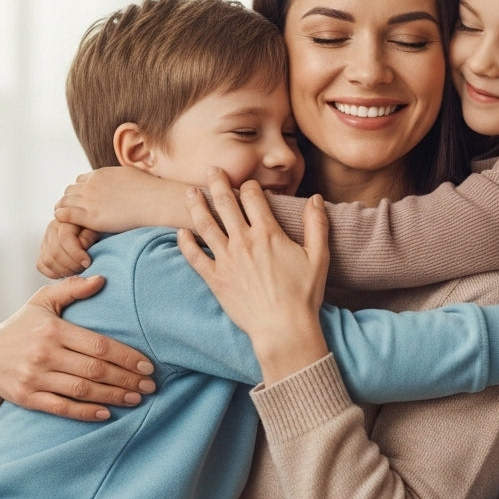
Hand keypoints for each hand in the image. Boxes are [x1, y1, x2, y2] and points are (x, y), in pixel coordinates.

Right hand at [0, 275, 156, 420]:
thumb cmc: (21, 326)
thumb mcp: (42, 301)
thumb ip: (71, 289)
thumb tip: (101, 279)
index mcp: (53, 329)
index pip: (98, 345)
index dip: (126, 356)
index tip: (148, 365)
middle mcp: (44, 353)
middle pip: (95, 369)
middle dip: (126, 378)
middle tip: (150, 385)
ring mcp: (35, 377)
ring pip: (82, 390)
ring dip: (113, 396)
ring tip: (136, 397)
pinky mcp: (28, 398)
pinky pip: (62, 408)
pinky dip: (85, 412)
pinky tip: (106, 413)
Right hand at [37, 217, 98, 277]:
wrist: (89, 230)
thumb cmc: (94, 228)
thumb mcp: (96, 228)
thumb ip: (89, 234)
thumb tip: (81, 244)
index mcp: (65, 220)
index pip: (65, 239)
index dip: (76, 254)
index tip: (87, 262)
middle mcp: (52, 229)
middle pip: (55, 253)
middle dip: (71, 265)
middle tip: (84, 268)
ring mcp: (45, 240)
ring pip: (47, 261)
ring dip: (64, 270)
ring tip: (78, 270)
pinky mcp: (43, 251)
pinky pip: (42, 266)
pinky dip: (54, 273)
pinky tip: (67, 273)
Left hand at [54, 166, 192, 233]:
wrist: (156, 202)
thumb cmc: (151, 192)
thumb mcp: (131, 176)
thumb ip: (120, 178)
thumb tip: (124, 180)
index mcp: (101, 174)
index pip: (80, 181)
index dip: (80, 192)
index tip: (84, 203)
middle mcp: (92, 185)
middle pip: (69, 192)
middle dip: (70, 202)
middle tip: (73, 214)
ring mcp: (89, 200)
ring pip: (63, 202)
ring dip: (63, 210)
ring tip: (67, 222)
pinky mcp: (91, 216)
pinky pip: (65, 214)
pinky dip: (62, 217)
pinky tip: (65, 224)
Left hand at [178, 170, 330, 384]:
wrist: (283, 329)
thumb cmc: (304, 295)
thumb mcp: (318, 257)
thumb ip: (317, 225)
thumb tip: (316, 198)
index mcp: (269, 234)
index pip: (254, 198)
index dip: (250, 187)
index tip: (247, 185)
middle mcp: (244, 242)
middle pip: (226, 203)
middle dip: (218, 183)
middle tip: (211, 170)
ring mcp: (227, 260)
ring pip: (206, 224)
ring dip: (197, 205)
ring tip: (190, 192)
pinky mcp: (215, 279)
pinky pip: (195, 256)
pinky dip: (185, 243)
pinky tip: (180, 232)